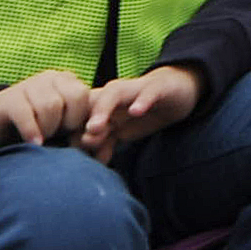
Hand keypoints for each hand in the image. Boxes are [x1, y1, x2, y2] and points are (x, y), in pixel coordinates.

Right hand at [0, 70, 95, 153]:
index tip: (69, 135)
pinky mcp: (7, 100)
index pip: (86, 95)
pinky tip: (34, 143)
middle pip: (74, 97)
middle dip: (68, 122)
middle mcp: (49, 78)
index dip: (81, 120)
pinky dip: (32, 131)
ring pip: (51, 105)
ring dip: (48, 128)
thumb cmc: (36, 129)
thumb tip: (96, 138)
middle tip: (55, 135)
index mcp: (67, 82)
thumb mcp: (61, 126)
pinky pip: (26, 113)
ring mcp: (27, 85)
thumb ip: (80, 127)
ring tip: (41, 138)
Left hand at [79, 66, 201, 158]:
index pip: (82, 114)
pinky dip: (142, 100)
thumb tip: (93, 162)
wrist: (177, 88)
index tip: (73, 153)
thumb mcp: (124, 131)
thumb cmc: (143, 110)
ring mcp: (135, 89)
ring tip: (96, 127)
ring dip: (103, 109)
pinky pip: (148, 92)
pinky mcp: (157, 87)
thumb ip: (106, 143)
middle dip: (82, 119)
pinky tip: (137, 112)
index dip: (73, 132)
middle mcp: (115, 94)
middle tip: (79, 141)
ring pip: (114, 92)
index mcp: (104, 104)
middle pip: (92, 100)